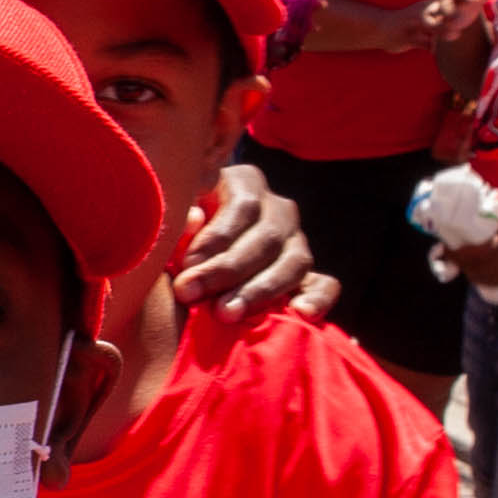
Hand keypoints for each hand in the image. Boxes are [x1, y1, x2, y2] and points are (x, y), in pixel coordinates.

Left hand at [173, 169, 337, 327]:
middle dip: (228, 270)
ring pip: (295, 261)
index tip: (185, 266)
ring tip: (226, 313)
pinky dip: (317, 299)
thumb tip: (193, 217)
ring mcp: (296, 241)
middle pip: (267, 237)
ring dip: (260, 291)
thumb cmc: (174, 235)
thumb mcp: (172, 220)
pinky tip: (299, 313)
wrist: (189, 262)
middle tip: (193, 295)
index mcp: (246, 184)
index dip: (216, 238)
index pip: (243, 206)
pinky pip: (325, 284)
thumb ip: (179, 220)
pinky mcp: (306, 274)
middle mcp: (277, 208)